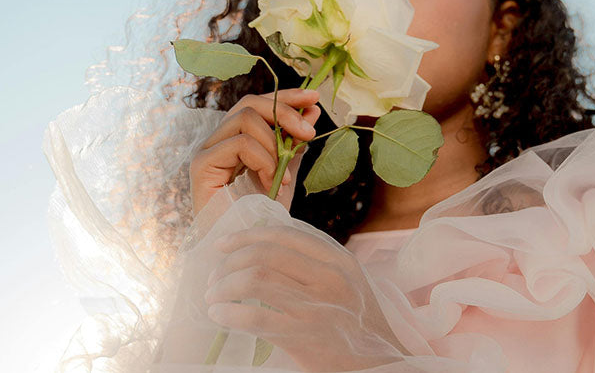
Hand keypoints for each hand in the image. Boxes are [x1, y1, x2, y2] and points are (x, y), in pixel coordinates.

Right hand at [190, 88, 320, 214]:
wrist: (248, 250)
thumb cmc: (264, 216)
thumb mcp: (287, 171)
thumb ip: (295, 142)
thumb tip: (312, 110)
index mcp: (236, 139)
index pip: (258, 104)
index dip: (286, 97)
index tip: (314, 98)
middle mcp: (218, 141)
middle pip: (249, 103)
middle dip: (284, 112)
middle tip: (309, 132)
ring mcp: (206, 151)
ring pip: (245, 119)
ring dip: (274, 145)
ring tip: (284, 177)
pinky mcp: (201, 165)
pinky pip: (239, 143)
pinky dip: (262, 160)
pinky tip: (271, 183)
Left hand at [204, 225, 410, 371]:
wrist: (381, 364)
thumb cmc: (358, 323)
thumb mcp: (348, 281)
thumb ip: (316, 262)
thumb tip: (264, 245)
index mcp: (338, 260)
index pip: (284, 235)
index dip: (247, 235)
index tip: (223, 244)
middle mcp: (329, 278)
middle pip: (264, 254)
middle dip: (229, 263)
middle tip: (215, 277)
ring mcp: (316, 307)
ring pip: (255, 280)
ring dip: (224, 286)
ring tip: (214, 297)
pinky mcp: (304, 336)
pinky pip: (255, 317)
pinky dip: (229, 313)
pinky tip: (219, 315)